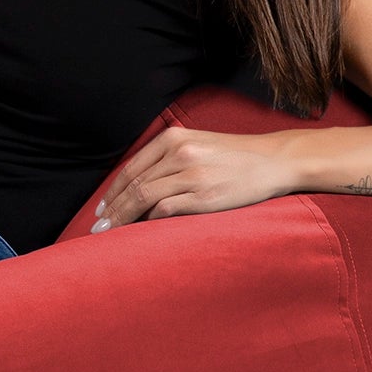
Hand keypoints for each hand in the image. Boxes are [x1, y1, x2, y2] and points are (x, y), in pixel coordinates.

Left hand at [91, 126, 290, 229]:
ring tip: (111, 233)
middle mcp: (179, 153)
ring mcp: (191, 174)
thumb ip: (167, 159)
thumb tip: (137, 186)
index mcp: (173, 138)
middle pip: (134, 185)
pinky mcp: (204, 196)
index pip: (132, 169)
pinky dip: (148, 221)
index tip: (101, 209)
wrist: (273, 160)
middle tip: (97, 227)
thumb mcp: (197, 144)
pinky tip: (141, 231)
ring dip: (123, 218)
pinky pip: (166, 209)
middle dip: (112, 208)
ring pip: (144, 197)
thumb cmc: (233, 157)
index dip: (112, 192)